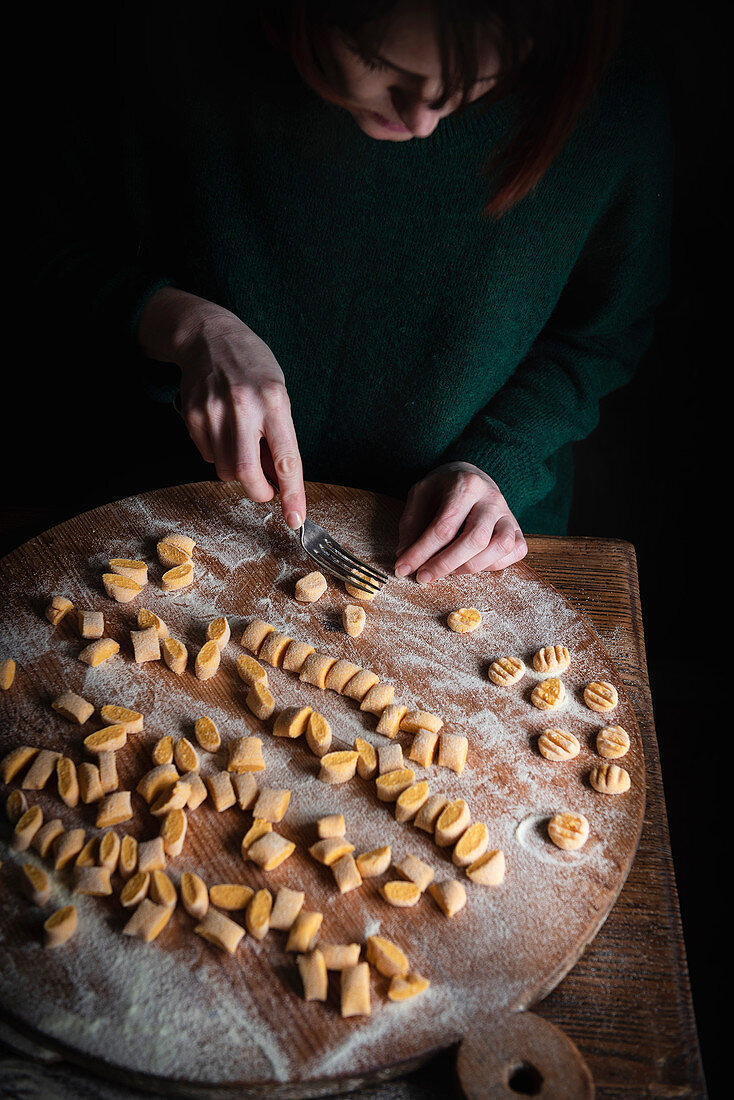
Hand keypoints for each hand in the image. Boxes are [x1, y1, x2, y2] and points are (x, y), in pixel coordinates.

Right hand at [137, 288, 305, 528]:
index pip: (286, 459)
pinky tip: (224, 430)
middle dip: (259, 492)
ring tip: (244, 444)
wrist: (209, 335)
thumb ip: (279, 436)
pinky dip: (219, 454)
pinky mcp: (192, 416)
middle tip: (266, 488)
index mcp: (274, 401)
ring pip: (224, 470)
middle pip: (246, 474)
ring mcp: (212, 412)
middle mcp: (242, 407)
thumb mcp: (278, 393)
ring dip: (238, 472)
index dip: (292, 495)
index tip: (296, 520)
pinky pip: (207, 456)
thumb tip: (278, 481)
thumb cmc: (253, 367)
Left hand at [394, 462, 526, 581]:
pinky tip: (472, 564)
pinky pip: (515, 551)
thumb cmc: (443, 488)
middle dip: (445, 564)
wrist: (470, 474)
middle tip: (423, 577)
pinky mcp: (517, 528)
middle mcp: (492, 499)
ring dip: (470, 567)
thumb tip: (405, 557)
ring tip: (448, 570)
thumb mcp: (420, 495)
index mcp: (466, 485)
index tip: (403, 567)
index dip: (421, 551)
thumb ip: (411, 525)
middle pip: (475, 539)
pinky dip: (494, 565)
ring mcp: (508, 514)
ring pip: (500, 547)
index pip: (444, 526)